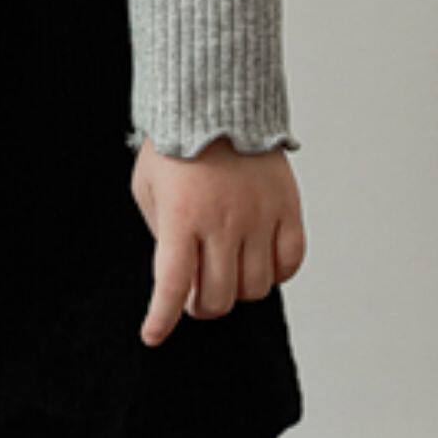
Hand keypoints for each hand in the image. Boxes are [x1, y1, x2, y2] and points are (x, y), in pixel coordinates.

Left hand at [131, 139, 307, 346]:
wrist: (217, 101)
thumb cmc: (175, 147)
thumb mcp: (147, 188)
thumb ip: (159, 234)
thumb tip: (177, 277)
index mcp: (180, 218)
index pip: (172, 286)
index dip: (161, 319)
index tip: (153, 336)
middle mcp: (222, 223)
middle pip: (216, 297)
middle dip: (200, 307)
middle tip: (194, 298)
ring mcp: (259, 217)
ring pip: (254, 288)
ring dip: (236, 292)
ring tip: (225, 275)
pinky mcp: (287, 208)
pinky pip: (290, 263)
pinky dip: (275, 274)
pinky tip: (258, 263)